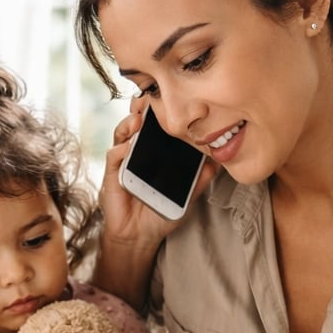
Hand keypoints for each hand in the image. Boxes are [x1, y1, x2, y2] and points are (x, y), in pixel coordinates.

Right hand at [101, 97, 217, 248]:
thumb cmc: (161, 211)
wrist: (141, 235)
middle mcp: (137, 151)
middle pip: (136, 121)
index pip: (154, 124)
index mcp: (154, 151)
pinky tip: (127, 147)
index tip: (166, 97)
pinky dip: (119, 150)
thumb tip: (220, 161)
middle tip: (146, 99)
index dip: (157, 109)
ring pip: (122, 134)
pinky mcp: (113, 174)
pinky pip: (113, 157)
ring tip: (137, 120)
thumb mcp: (187, 193)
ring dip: (128, 124)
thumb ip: (201, 177)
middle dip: (139, 107)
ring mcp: (123, 161)